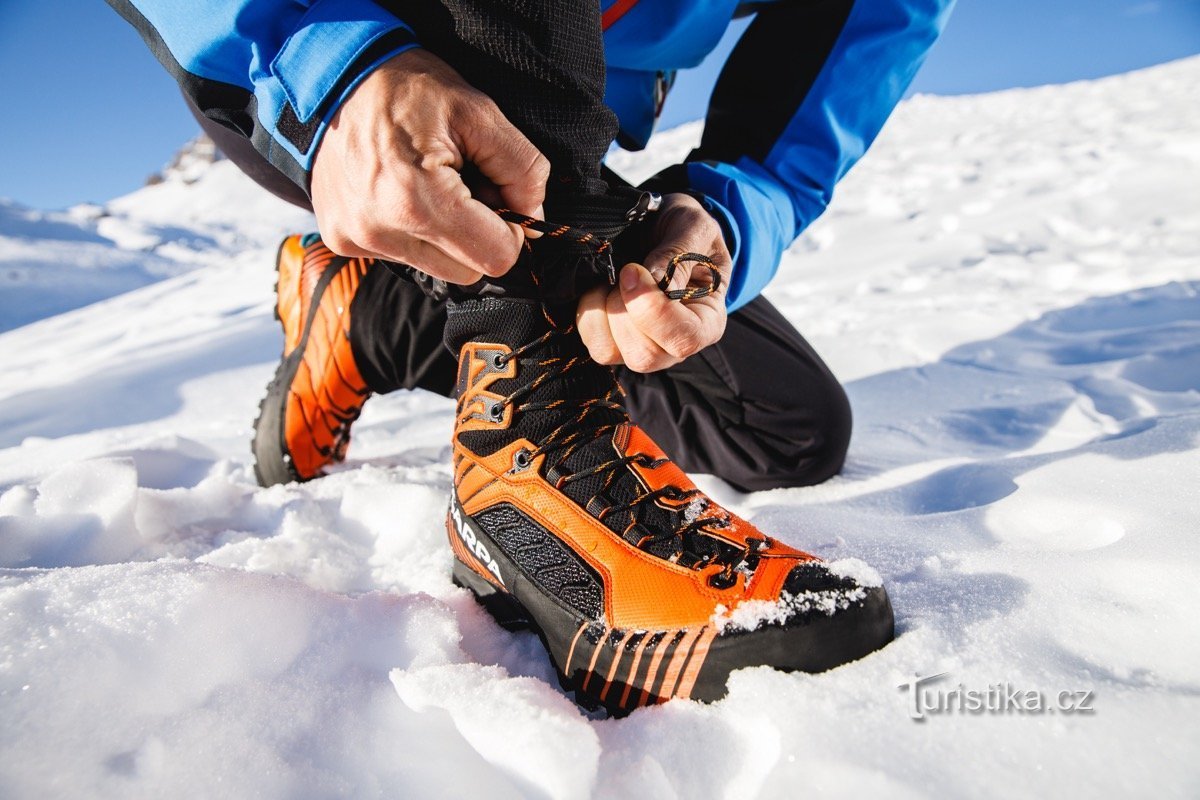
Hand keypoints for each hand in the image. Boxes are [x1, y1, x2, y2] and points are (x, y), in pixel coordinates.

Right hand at [311, 48, 549, 284]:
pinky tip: (403, 192)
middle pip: (469, 272)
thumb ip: (522, 168)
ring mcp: (356, 240)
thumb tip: (534, 216)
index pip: (496, 258)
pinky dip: (415, 232)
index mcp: (416, 200)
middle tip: (465, 185)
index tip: (499, 196)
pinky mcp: (342, 241)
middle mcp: (380, 231)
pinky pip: (403, 257)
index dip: (512, 230)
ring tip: (431, 186)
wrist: (335, 76)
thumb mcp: (479, 112)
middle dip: (479, 234)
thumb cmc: (408, 88)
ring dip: (447, 236)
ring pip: (438, 269)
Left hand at [576, 193, 730, 372]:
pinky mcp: (614, 342)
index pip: (684, 339)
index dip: (653, 311)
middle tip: (627, 270)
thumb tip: (655, 281)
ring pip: (612, 353)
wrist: (661, 225)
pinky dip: (588, 312)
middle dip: (624, 309)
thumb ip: (678, 254)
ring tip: (615, 279)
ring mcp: (643, 346)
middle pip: (645, 356)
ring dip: (604, 311)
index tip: (633, 270)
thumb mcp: (694, 228)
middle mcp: (676, 343)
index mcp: (707, 322)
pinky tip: (601, 288)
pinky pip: (593, 343)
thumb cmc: (686, 232)